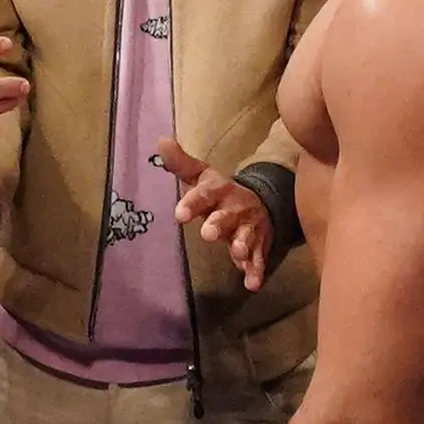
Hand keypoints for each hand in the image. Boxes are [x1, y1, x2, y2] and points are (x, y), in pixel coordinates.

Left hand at [153, 139, 274, 289]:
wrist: (263, 202)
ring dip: (243, 245)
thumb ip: (181, 163)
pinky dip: (256, 271)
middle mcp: (235, 208)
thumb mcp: (202, 176)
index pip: (203, 195)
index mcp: (218, 191)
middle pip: (226, 216)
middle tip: (208, 233)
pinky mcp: (259, 246)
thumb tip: (160, 140)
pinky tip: (252, 283)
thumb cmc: (221, 194)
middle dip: (218, 224)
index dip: (192, 203)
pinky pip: (259, 259)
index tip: (179, 214)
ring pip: (246, 237)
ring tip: (238, 253)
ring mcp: (249, 228)